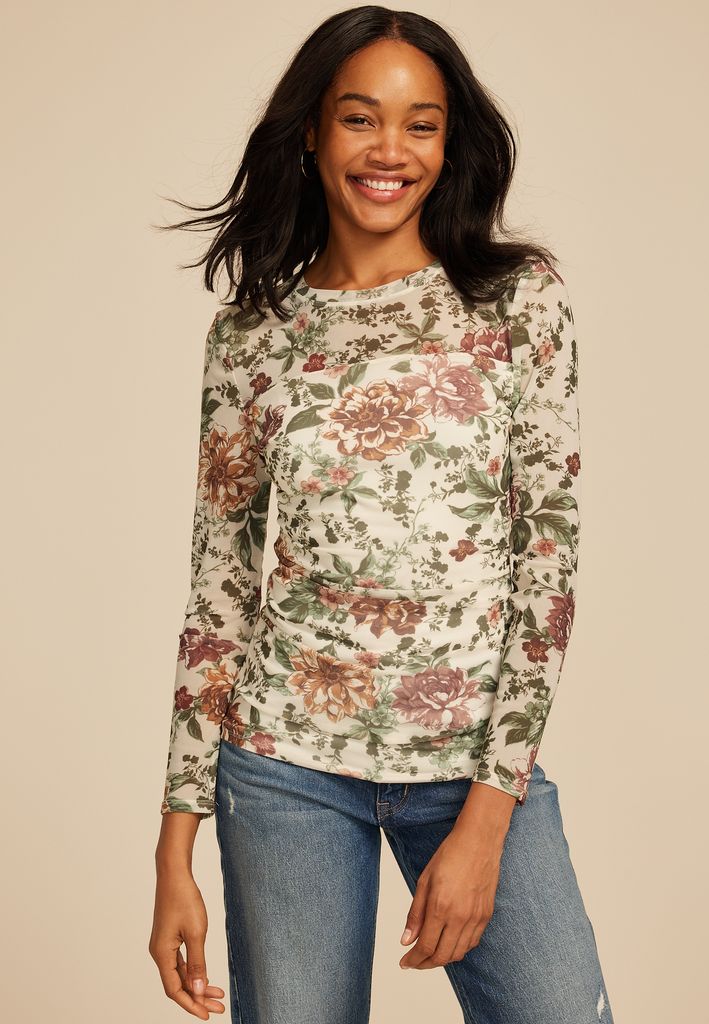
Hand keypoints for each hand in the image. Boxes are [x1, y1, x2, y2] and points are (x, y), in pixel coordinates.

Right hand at [149, 868, 225, 1017]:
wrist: (175, 874)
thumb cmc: (184, 899)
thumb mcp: (196, 932)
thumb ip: (197, 963)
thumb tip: (197, 990)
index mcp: (161, 954)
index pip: (174, 990)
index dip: (190, 1005)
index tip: (207, 1015)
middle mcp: (159, 952)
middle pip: (177, 984)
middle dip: (197, 998)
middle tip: (218, 1007)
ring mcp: (163, 945)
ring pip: (180, 974)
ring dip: (197, 985)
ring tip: (217, 994)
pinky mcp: (169, 938)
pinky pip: (180, 962)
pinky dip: (193, 971)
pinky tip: (206, 977)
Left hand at [398, 821, 506, 969]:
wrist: (479, 841)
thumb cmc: (450, 855)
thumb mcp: (424, 880)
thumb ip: (415, 914)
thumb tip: (406, 940)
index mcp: (440, 907)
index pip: (425, 946)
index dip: (413, 959)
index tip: (404, 962)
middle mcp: (460, 917)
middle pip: (442, 956)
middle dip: (425, 964)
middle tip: (414, 962)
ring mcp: (476, 918)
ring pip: (458, 953)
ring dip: (442, 959)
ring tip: (429, 954)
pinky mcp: (486, 915)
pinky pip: (472, 943)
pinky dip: (459, 949)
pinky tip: (449, 942)